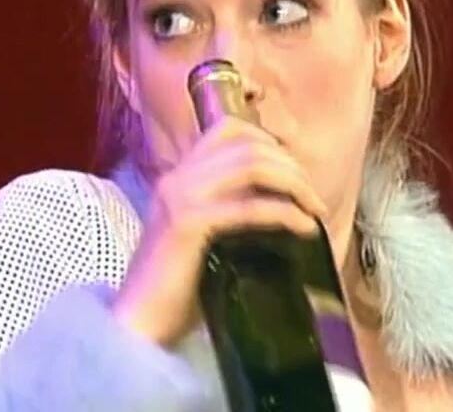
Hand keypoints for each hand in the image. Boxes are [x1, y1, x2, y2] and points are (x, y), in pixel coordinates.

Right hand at [110, 117, 327, 346]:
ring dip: (294, 184)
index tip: (295, 171)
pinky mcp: (188, 225)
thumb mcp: (202, 236)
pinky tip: (305, 228)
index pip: (228, 129)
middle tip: (313, 197)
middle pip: (248, 146)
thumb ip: (228, 208)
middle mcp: (177, 178)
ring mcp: (179, 198)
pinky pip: (249, 207)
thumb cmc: (175, 290)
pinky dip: (285, 213)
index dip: (270, 142)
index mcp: (179, 176)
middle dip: (291, 166)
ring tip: (315, 209)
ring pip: (251, 166)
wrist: (137, 324)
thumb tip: (280, 199)